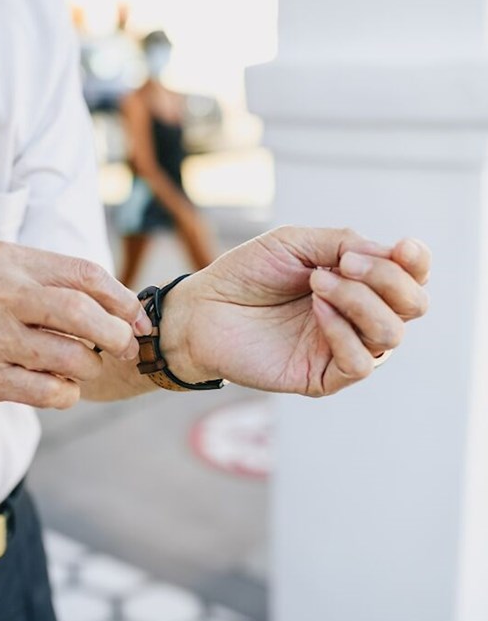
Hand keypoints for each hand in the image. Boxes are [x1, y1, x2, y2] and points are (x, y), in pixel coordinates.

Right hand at [0, 242, 151, 408]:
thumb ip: (57, 279)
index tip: (137, 319)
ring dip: (90, 367)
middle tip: (125, 347)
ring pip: (69, 357)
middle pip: (80, 313)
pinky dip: (67, 393)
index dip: (121, 299)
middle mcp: (1, 295)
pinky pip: (47, 392)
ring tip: (86, 366)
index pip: (84, 274)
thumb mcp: (6, 270)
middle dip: (115, 335)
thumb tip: (123, 308)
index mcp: (12, 262)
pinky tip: (64, 387)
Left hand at [161, 227, 429, 395]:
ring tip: (318, 283)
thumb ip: (343, 243)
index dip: (417, 262)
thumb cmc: (247, 273)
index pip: (411, 277)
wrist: (203, 309)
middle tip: (344, 263)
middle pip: (414, 306)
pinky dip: (343, 331)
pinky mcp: (323, 377)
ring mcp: (343, 348)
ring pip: (391, 335)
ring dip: (360, 301)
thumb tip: (390, 254)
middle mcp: (360, 317)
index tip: (402, 247)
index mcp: (359, 283)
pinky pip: (361, 363)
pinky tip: (316, 311)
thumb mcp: (296, 243)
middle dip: (389, 279)